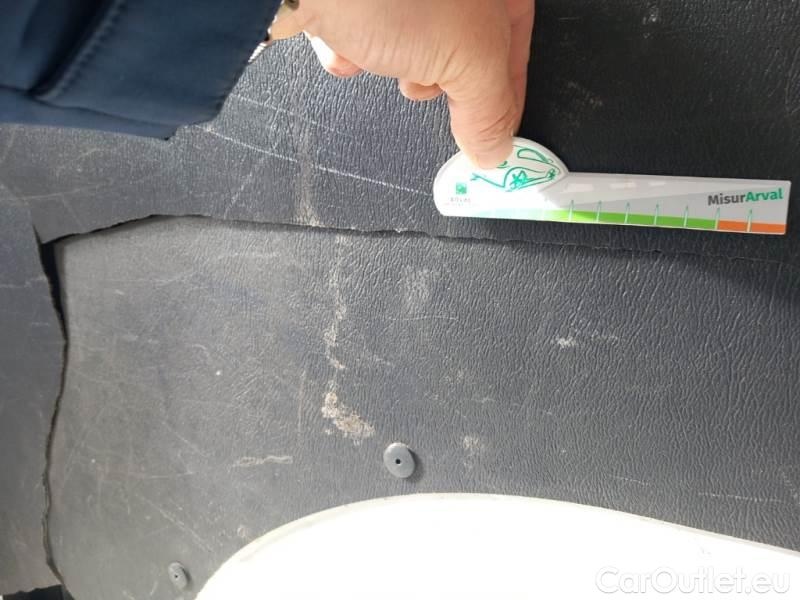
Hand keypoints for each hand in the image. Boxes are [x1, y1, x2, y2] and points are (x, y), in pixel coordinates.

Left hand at [271, 0, 534, 168]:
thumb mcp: (468, 59)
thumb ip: (490, 110)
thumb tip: (494, 149)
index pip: (514, 37)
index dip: (505, 90)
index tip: (491, 132)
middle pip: (461, 37)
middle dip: (441, 73)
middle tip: (427, 83)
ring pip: (410, 33)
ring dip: (396, 59)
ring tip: (384, 59)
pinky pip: (362, 22)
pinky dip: (354, 45)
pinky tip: (345, 48)